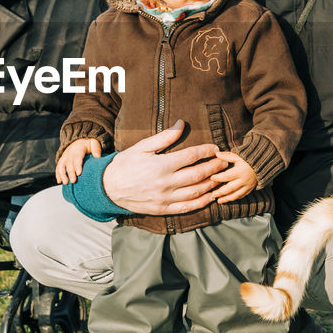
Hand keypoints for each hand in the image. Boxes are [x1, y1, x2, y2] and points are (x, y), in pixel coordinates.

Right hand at [56, 138, 100, 184]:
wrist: (80, 140)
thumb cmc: (89, 145)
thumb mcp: (94, 143)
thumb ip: (96, 149)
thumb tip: (98, 157)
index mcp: (78, 147)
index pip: (77, 156)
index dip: (77, 165)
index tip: (79, 173)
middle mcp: (70, 152)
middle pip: (69, 162)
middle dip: (70, 172)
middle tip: (73, 181)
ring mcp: (65, 156)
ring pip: (61, 165)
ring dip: (62, 174)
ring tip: (66, 183)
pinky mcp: (62, 160)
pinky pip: (58, 167)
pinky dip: (58, 174)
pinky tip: (59, 182)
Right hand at [100, 121, 226, 215]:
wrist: (108, 188)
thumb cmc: (125, 164)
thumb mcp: (142, 146)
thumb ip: (164, 137)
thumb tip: (182, 123)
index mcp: (160, 165)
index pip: (191, 156)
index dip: (206, 151)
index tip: (215, 148)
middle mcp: (165, 183)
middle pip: (198, 174)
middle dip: (214, 167)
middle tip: (224, 161)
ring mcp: (164, 198)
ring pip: (195, 192)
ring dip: (212, 184)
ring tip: (221, 177)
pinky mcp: (163, 209)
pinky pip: (187, 207)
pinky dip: (201, 203)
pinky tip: (210, 197)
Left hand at [208, 149, 258, 203]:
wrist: (263, 165)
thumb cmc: (249, 160)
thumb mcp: (238, 156)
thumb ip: (227, 156)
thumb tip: (216, 154)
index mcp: (240, 171)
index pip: (227, 176)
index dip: (218, 178)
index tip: (211, 178)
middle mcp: (243, 180)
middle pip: (230, 188)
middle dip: (220, 192)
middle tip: (212, 195)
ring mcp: (247, 186)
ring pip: (235, 195)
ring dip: (226, 199)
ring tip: (218, 201)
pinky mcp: (250, 189)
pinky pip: (241, 196)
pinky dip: (234, 198)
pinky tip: (227, 199)